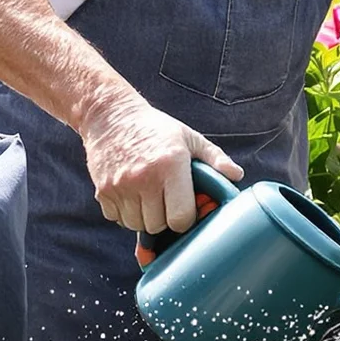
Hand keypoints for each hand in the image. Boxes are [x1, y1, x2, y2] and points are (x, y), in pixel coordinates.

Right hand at [82, 95, 242, 235]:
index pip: (181, 217)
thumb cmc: (155, 128)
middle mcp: (144, 177)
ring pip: (137, 225)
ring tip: (148, 196)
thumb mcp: (188, 137)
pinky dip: (124, 214)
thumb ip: (214, 158)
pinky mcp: (103, 191)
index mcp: (171, 165)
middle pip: (158, 225)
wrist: (110, 116)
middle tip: (165, 200)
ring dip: (144, 217)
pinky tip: (130, 194)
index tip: (185, 209)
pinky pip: (117, 219)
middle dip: (165, 218)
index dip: (185, 218)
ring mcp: (121, 186)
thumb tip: (236, 175)